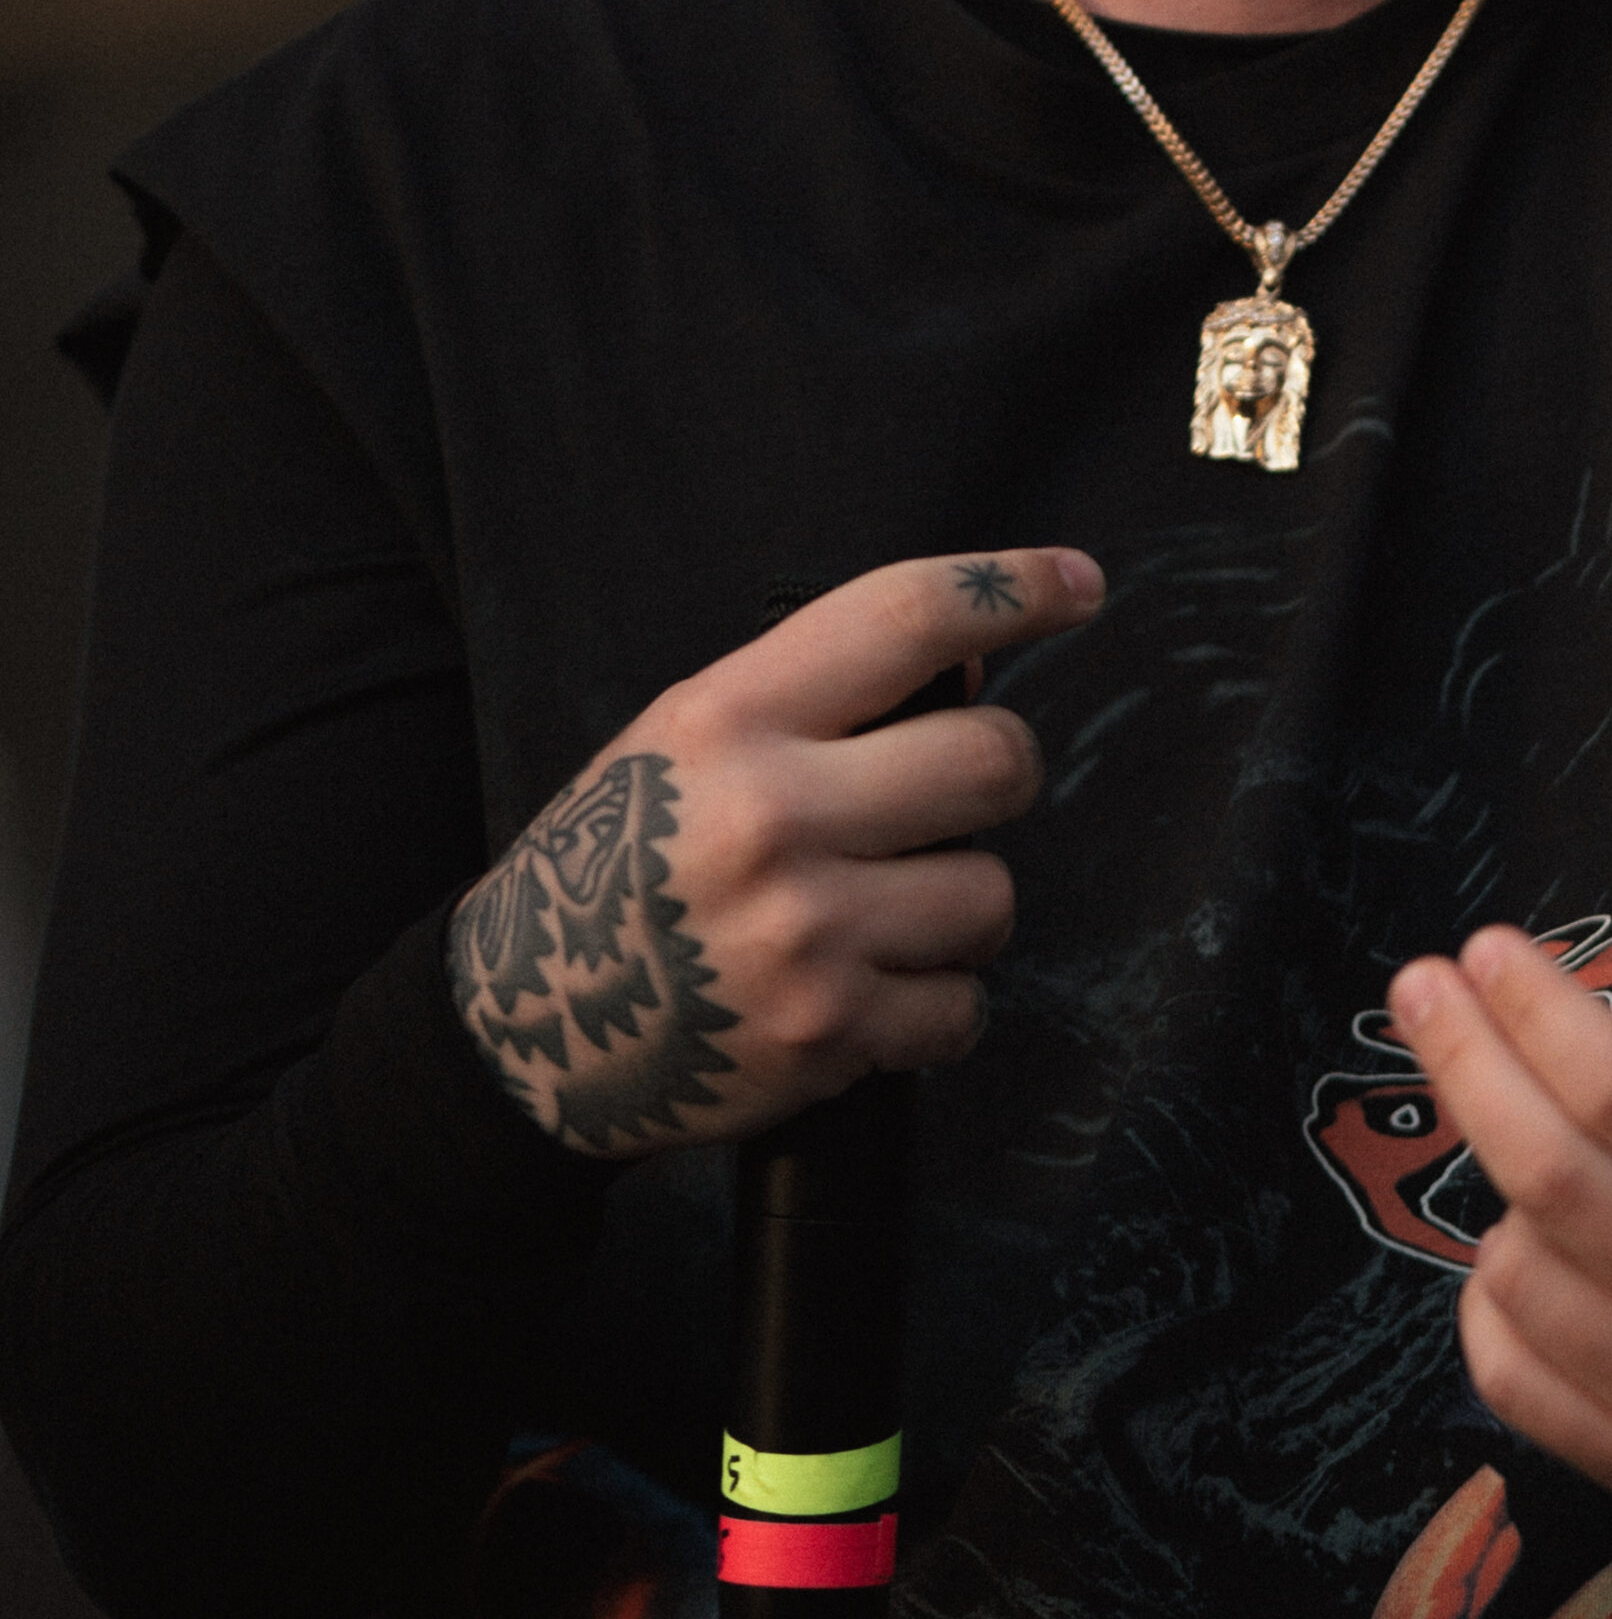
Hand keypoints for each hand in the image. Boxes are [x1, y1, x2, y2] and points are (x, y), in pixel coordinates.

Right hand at [445, 545, 1097, 1158]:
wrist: (526, 1023)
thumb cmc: (619, 858)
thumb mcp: (690, 736)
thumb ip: (819, 695)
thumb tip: (973, 660)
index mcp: (731, 720)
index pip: (908, 619)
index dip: (1013, 588)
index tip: (1077, 583)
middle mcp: (772, 817)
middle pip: (995, 758)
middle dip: (993, 772)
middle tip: (945, 796)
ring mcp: (805, 933)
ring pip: (991, 890)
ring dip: (957, 902)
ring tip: (879, 910)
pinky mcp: (827, 1034)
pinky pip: (963, 1005)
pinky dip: (933, 1005)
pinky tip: (865, 986)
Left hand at [1386, 892, 1611, 1496]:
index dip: (1539, 1013)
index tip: (1485, 950)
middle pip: (1552, 1177)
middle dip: (1468, 1065)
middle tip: (1421, 988)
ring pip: (1517, 1270)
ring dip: (1492, 1187)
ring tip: (1524, 1134)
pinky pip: (1504, 1369)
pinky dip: (1488, 1298)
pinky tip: (1523, 1244)